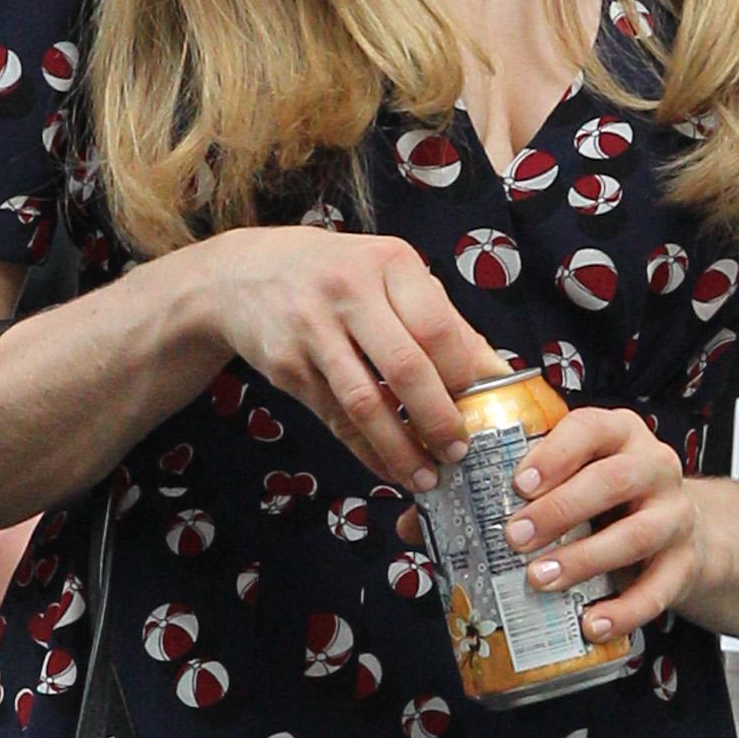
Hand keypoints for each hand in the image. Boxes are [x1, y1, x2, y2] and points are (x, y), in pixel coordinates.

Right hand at [195, 227, 500, 493]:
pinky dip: (365, 450)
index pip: (439, 328)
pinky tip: (388, 466)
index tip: (484, 409)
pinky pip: (335, 419)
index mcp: (388, 262)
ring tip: (426, 475)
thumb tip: (497, 375)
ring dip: (401, 448)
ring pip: (365, 403)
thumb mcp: (388, 276)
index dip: (466, 377)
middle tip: (459, 451)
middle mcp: (348, 291)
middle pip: (406, 367)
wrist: (240, 275)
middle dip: (438, 419)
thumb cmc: (336, 276)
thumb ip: (440, 321)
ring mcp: (311, 330)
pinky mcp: (286, 367)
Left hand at [487, 406, 702, 642]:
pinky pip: (658, 589)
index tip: (518, 484)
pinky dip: (623, 611)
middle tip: (515, 538)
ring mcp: (674, 516)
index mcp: (620, 434)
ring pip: (636, 535)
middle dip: (560, 509)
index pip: (591, 429)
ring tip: (540, 580)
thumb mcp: (578, 473)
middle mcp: (654, 467)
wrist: (682, 528)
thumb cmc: (610, 497)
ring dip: (584, 559)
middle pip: (613, 481)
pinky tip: (590, 625)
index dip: (555, 454)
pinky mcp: (685, 563)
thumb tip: (439, 517)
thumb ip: (526, 482)